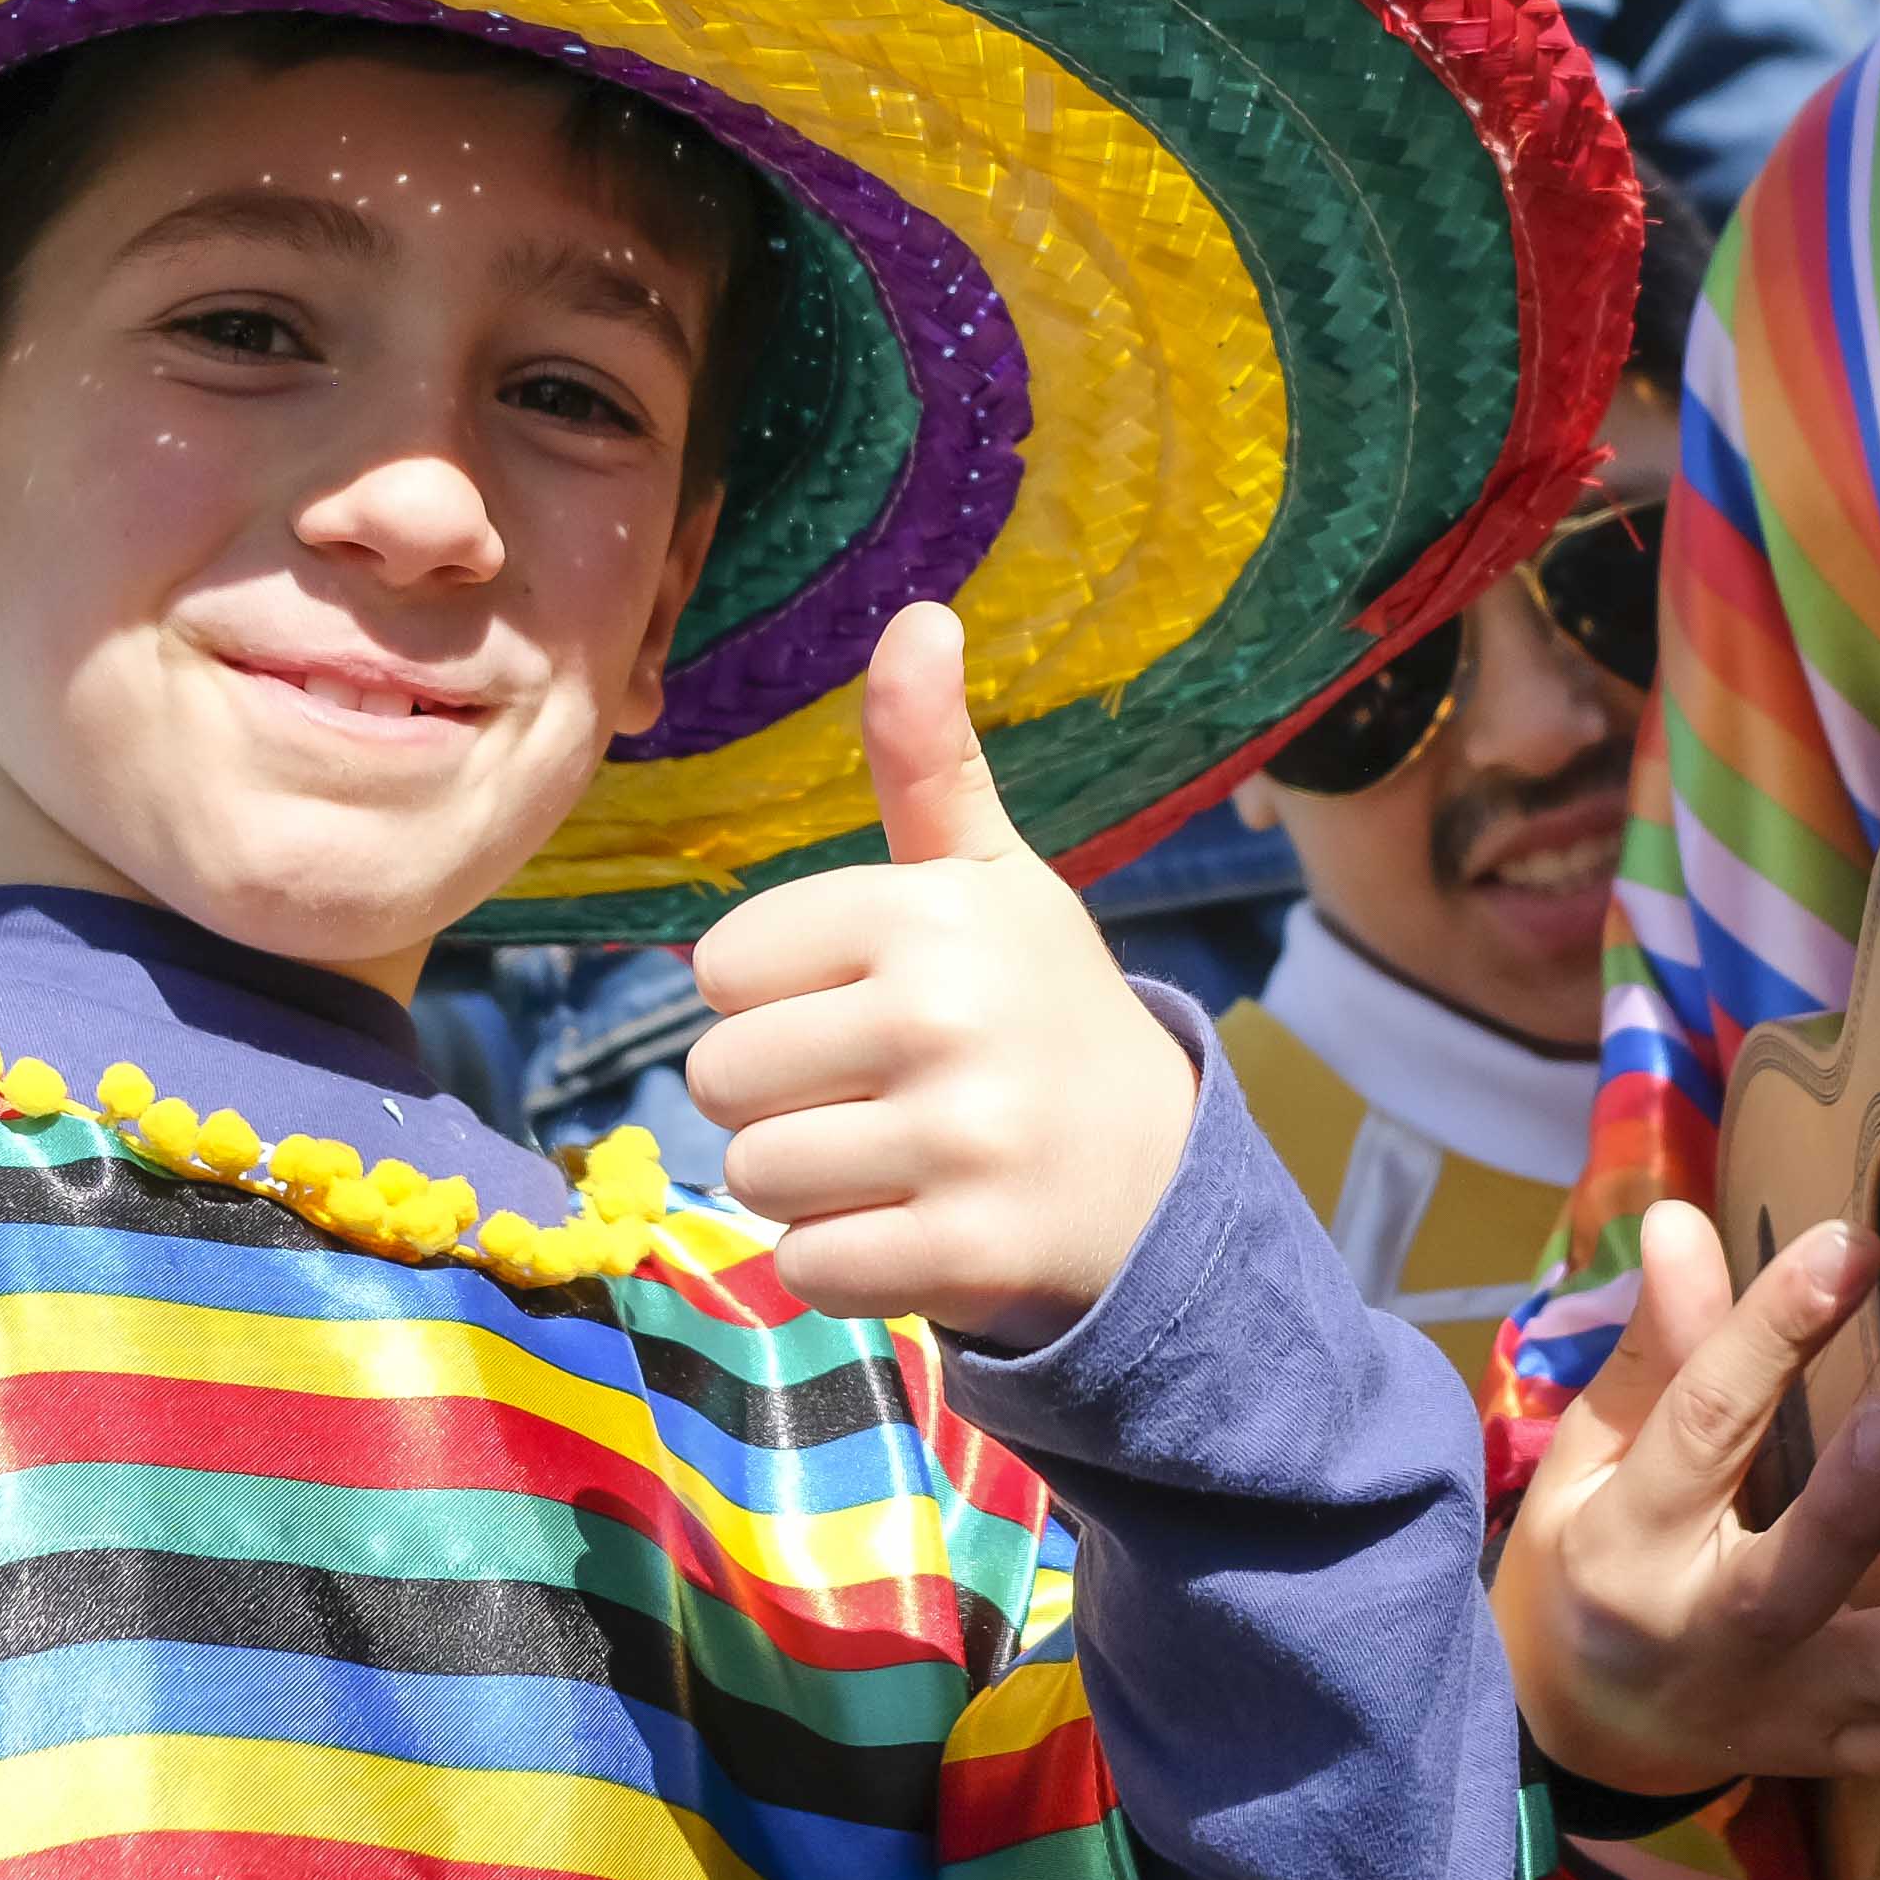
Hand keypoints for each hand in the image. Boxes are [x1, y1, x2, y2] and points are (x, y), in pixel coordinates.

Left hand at [681, 602, 1196, 1342]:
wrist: (1161, 1178)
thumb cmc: (1038, 1011)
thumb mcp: (991, 880)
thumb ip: (930, 761)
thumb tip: (918, 614)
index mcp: (930, 915)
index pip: (721, 967)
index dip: (773, 997)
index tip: (862, 1005)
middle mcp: (942, 1017)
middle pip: (719, 1075)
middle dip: (777, 1096)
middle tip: (874, 1093)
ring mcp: (958, 1141)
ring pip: (754, 1172)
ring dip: (804, 1182)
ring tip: (893, 1159)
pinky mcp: (963, 1254)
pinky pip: (805, 1265)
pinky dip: (840, 1262)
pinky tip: (913, 1227)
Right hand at [1497, 1200, 1879, 1796]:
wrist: (1576, 1728)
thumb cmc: (1587, 1561)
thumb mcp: (1591, 1454)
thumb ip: (1658, 1347)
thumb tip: (1681, 1221)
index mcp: (1626, 1542)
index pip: (1702, 1424)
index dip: (1771, 1330)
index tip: (1849, 1245)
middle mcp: (1698, 1634)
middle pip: (1784, 1579)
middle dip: (1849, 1505)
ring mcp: (1768, 1707)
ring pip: (1875, 1693)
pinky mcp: (1817, 1751)